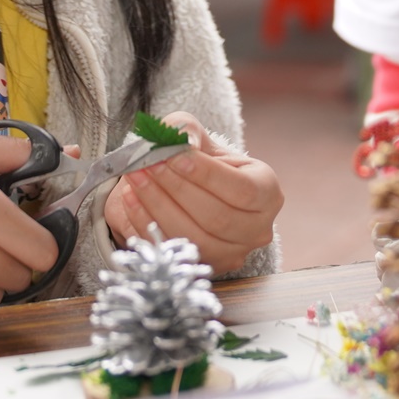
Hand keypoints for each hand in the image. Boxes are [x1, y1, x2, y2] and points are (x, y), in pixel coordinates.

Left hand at [104, 112, 282, 275]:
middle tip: (147, 165)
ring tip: (135, 178)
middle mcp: (258, 229)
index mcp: (267, 192)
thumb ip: (189, 131)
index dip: (206, 174)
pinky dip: (148, 224)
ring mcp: (233, 254)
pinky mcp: (205, 267)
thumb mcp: (197, 136)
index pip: (241, 188)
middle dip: (176, 189)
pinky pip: (174, 251)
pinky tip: (131, 199)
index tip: (172, 156)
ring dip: (158, 207)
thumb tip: (183, 142)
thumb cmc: (201, 160)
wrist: (193, 189)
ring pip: (195, 238)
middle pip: (217, 217)